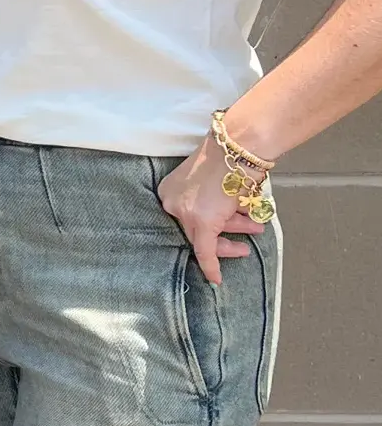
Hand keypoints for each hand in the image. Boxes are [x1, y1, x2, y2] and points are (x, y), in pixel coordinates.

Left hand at [156, 135, 267, 285]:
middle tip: (242, 244)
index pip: (185, 218)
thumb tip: (222, 213)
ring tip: (255, 230)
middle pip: (194, 229)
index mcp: (169, 190)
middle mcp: (172, 201)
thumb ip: (208, 199)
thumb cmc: (229, 157)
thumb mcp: (210, 180)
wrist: (237, 147)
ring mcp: (185, 212)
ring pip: (207, 236)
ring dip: (235, 234)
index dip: (204, 229)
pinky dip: (210, 265)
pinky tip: (216, 278)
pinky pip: (204, 251)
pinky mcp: (201, 222)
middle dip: (224, 235)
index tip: (212, 238)